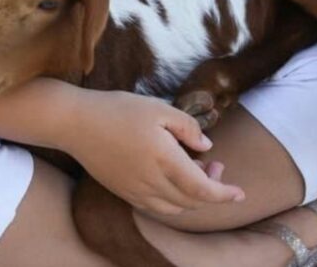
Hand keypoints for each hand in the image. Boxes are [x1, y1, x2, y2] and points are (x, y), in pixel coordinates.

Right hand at [61, 89, 245, 215]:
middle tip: (215, 166)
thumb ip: (187, 127)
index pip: (202, 189)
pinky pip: (156, 207)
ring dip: (192, 197)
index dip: (224, 194)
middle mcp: (152, 182)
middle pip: (191, 202)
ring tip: (194, 171)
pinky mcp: (124, 192)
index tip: (240, 193)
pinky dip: (173, 201)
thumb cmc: (118, 110)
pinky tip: (172, 180)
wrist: (76, 123)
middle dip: (211, 190)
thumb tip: (206, 145)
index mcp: (164, 160)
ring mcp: (136, 191)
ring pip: (174, 208)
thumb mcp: (158, 108)